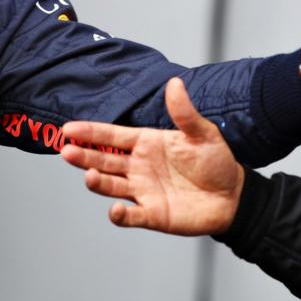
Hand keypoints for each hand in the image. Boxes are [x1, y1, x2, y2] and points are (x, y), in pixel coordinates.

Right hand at [60, 77, 243, 235]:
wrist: (234, 196)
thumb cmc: (216, 162)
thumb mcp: (202, 133)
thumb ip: (184, 113)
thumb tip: (175, 84)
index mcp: (146, 143)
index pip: (112, 136)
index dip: (90, 132)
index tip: (69, 129)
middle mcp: (138, 167)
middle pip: (104, 160)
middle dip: (84, 155)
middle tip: (67, 151)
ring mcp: (143, 191)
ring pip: (111, 185)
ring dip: (98, 182)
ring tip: (90, 176)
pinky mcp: (152, 214)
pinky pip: (131, 216)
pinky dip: (120, 215)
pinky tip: (115, 210)